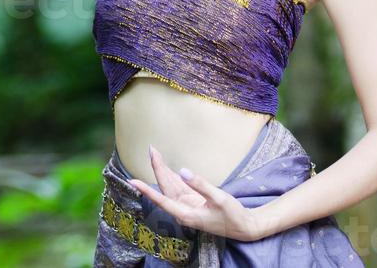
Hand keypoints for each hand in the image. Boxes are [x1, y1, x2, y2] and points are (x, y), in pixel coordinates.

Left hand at [127, 145, 258, 242]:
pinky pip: (179, 187)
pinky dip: (172, 176)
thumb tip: (182, 171)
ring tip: (155, 153)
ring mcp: (188, 206)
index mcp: (186, 213)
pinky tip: (167, 167)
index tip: (133, 182)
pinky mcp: (193, 203)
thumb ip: (200, 185)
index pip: (161, 199)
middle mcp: (183, 210)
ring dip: (164, 170)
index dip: (146, 190)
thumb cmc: (232, 215)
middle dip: (158, 168)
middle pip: (165, 187)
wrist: (243, 227)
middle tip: (151, 149)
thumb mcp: (218, 198)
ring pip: (171, 186)